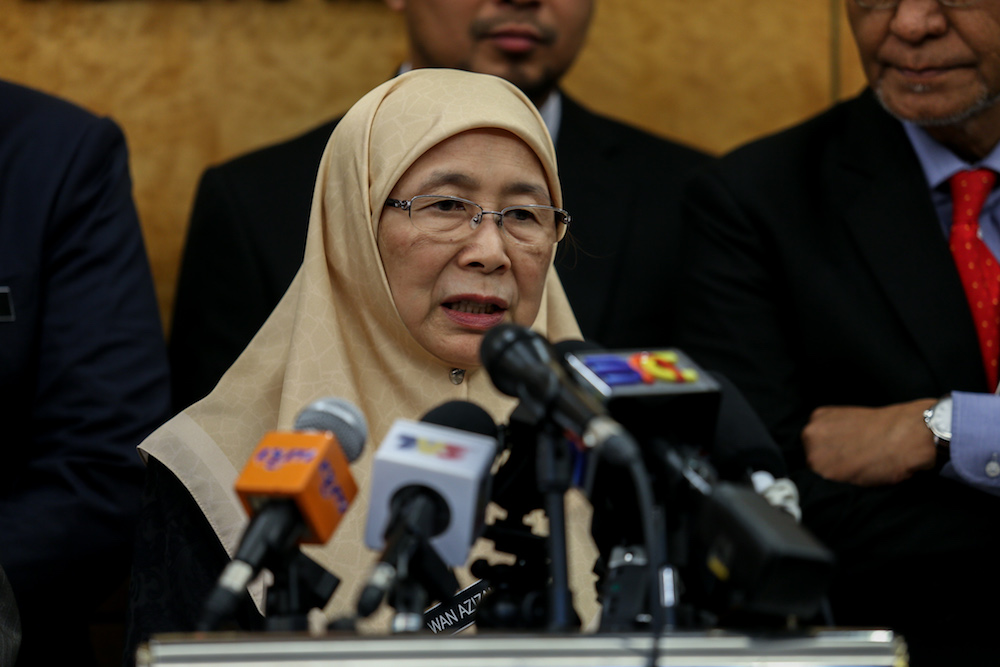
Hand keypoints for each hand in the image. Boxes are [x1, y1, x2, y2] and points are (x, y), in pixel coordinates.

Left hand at [801, 399, 937, 485]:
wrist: (906, 436)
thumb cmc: (886, 428)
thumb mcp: (850, 420)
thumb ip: (833, 432)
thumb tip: (830, 448)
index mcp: (817, 417)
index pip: (812, 441)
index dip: (829, 451)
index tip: (843, 453)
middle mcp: (810, 433)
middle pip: (811, 457)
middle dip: (828, 462)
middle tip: (851, 462)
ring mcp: (815, 454)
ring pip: (818, 473)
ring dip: (833, 475)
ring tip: (857, 468)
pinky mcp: (825, 474)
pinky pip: (828, 485)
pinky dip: (840, 484)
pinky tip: (857, 475)